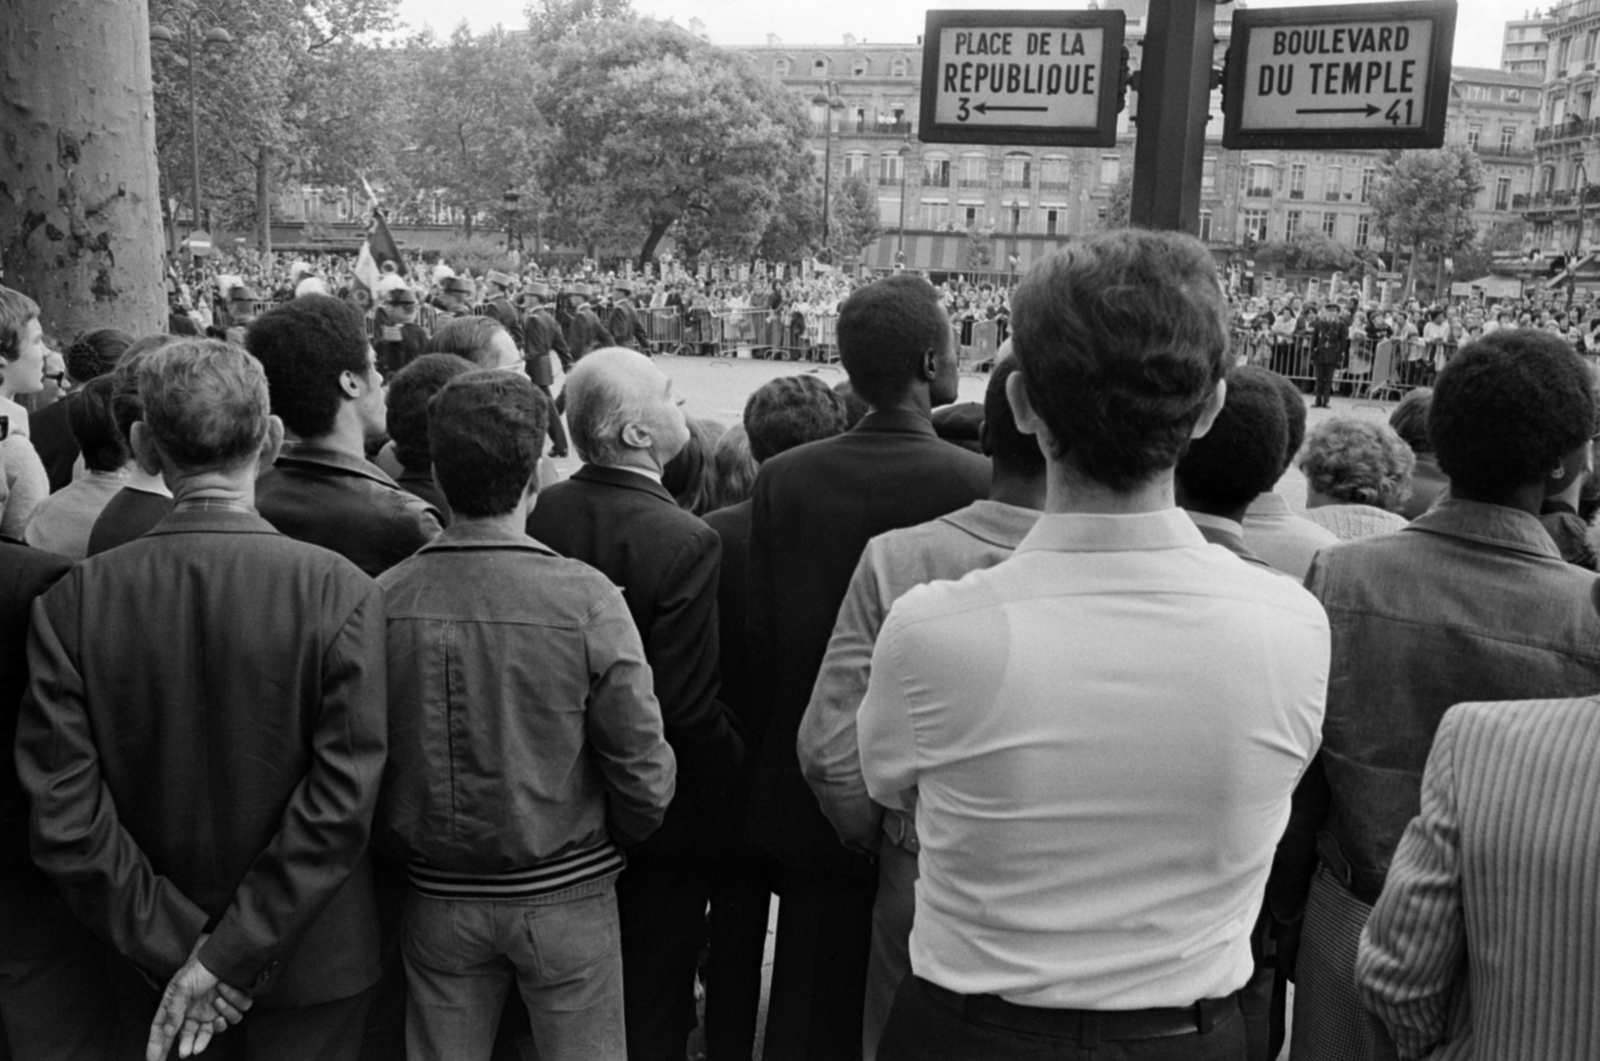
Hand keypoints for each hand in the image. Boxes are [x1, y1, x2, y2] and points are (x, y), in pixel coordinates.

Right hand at [146, 934, 251, 1060]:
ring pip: (219, 1028)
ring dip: (220, 1017)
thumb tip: (168, 1032)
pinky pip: (237, 1012)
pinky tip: (226, 990)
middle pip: (191, 1038)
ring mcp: (215, 1009)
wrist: (223, 953)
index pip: (164, 1032)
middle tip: (189, 1051)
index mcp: (178, 1009)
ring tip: (217, 1001)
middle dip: (191, 1045)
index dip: (157, 1048)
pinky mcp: (233, 1003)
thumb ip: (174, 1012)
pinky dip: (234, 1002)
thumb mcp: (181, 988)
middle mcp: (196, 1012)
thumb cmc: (198, 967)